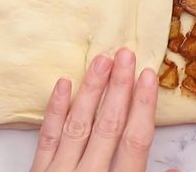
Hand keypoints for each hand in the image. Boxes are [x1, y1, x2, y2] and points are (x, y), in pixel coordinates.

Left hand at [31, 49, 176, 171]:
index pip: (134, 142)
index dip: (143, 106)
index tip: (149, 75)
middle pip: (107, 126)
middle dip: (119, 89)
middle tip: (126, 54)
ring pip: (78, 124)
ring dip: (91, 91)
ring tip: (101, 61)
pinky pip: (46, 137)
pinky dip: (55, 110)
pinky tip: (62, 83)